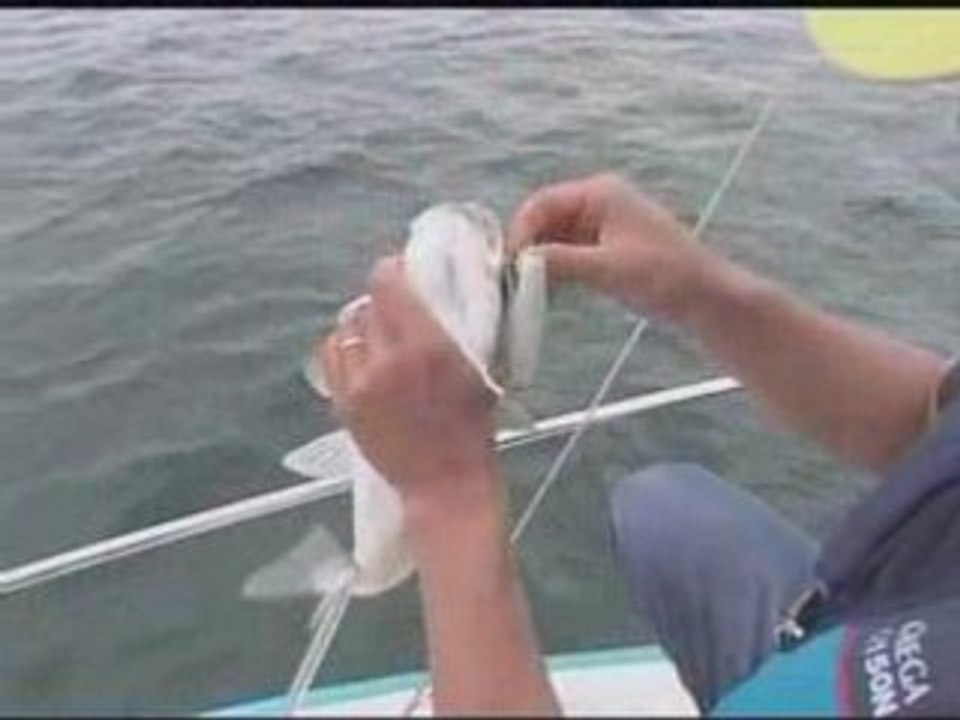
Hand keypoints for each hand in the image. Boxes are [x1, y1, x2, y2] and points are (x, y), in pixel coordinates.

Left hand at [316, 255, 500, 515]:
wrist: (444, 485)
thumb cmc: (472, 431)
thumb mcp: (479, 370)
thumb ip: (460, 329)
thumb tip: (447, 291)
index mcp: (426, 347)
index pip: (387, 282)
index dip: (394, 269)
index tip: (405, 271)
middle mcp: (387, 361)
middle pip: (367, 304)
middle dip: (384, 301)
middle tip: (401, 309)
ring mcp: (359, 385)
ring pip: (347, 329)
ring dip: (364, 326)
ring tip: (382, 336)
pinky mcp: (344, 405)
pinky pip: (332, 357)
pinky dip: (346, 350)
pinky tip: (364, 358)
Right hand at [507, 173, 721, 323]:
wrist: (705, 298)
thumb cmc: (666, 276)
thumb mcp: (609, 269)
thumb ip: (562, 262)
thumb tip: (520, 263)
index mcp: (600, 194)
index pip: (542, 204)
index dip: (520, 232)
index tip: (508, 265)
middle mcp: (597, 202)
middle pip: (543, 219)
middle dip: (526, 248)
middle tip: (510, 281)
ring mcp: (600, 225)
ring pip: (552, 239)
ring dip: (537, 262)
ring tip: (524, 291)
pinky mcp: (603, 249)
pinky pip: (565, 254)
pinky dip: (552, 270)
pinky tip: (543, 293)